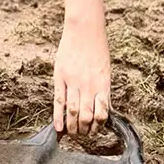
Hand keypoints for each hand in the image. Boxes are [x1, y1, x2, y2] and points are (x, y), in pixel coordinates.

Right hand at [54, 0, 111, 135]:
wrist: (85, 28)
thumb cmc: (97, 47)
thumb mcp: (105, 68)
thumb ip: (102, 87)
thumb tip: (101, 106)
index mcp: (103, 83)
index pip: (102, 112)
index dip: (98, 125)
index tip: (95, 130)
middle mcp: (89, 85)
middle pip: (86, 116)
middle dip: (85, 130)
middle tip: (83, 135)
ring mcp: (73, 81)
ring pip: (72, 111)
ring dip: (73, 127)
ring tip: (73, 134)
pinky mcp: (60, 77)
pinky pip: (59, 101)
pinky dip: (58, 117)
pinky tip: (59, 128)